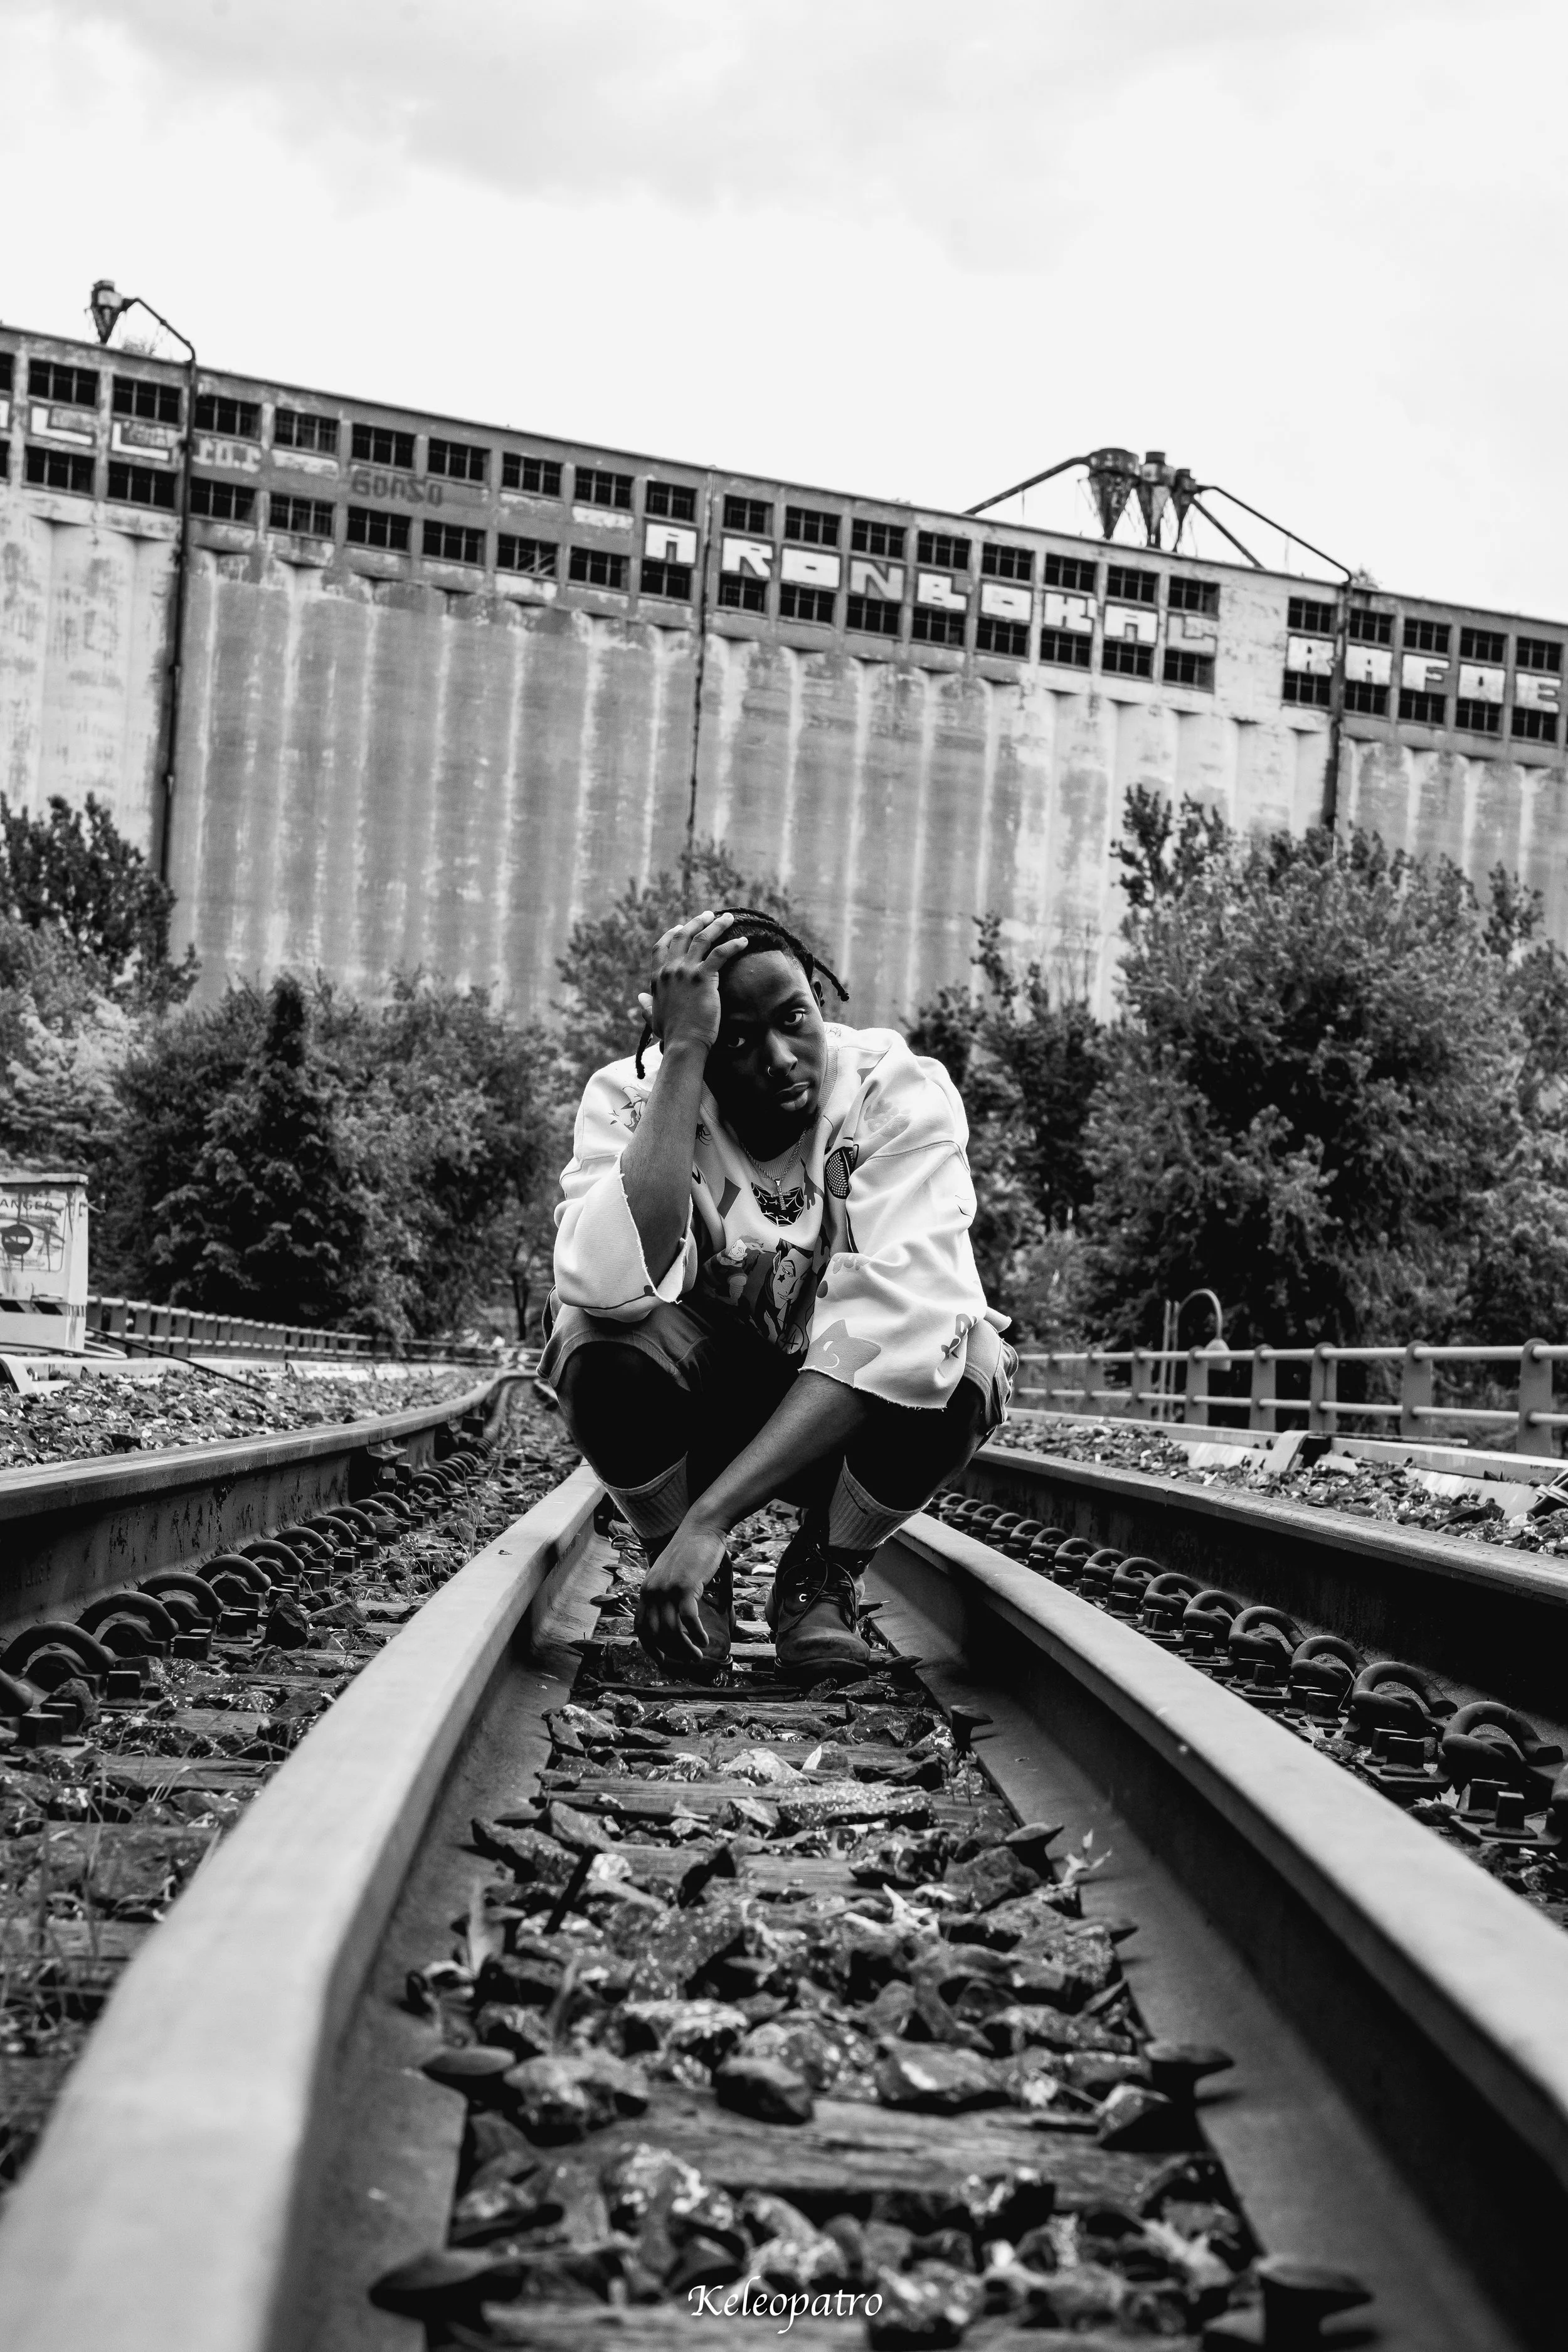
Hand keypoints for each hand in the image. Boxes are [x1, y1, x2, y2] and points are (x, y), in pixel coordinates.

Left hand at [635, 1511, 727, 1662]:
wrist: (701, 1528)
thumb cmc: (690, 1551)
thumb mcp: (669, 1573)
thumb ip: (666, 1592)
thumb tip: (673, 1616)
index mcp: (647, 1590)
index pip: (640, 1627)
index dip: (650, 1647)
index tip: (663, 1659)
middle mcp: (652, 1591)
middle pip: (655, 1633)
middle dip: (670, 1652)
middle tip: (687, 1660)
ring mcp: (668, 1589)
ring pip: (671, 1630)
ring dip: (685, 1648)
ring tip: (697, 1655)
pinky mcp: (685, 1586)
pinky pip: (688, 1619)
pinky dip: (696, 1634)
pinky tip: (703, 1641)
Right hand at [641, 911, 748, 1057]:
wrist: (683, 1042)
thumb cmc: (671, 1034)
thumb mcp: (653, 1017)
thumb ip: (647, 1005)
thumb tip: (640, 998)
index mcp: (657, 978)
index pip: (660, 947)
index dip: (671, 934)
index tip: (680, 925)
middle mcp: (670, 970)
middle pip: (682, 936)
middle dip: (696, 922)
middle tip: (709, 915)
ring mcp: (686, 971)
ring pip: (702, 938)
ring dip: (716, 925)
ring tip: (727, 918)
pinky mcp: (703, 977)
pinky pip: (720, 953)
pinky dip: (733, 945)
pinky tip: (744, 941)